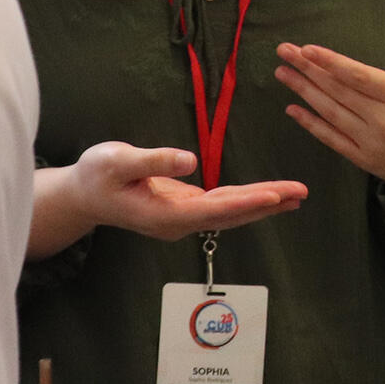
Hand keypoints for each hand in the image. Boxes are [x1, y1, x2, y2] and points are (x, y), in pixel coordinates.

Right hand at [29, 142, 306, 258]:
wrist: (83, 194)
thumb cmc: (96, 175)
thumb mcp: (117, 161)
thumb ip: (153, 161)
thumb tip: (190, 161)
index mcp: (164, 215)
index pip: (213, 209)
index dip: (245, 202)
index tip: (274, 196)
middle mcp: (179, 222)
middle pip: (231, 214)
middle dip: (267, 203)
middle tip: (301, 192)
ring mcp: (183, 217)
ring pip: (231, 211)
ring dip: (264, 202)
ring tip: (297, 194)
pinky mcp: (186, 208)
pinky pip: (224, 204)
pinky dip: (248, 198)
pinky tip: (270, 195)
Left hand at [275, 16, 384, 222]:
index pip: (360, 76)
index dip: (332, 62)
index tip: (307, 49)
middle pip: (339, 91)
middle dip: (308, 69)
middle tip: (284, 51)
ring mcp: (373, 142)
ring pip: (331, 113)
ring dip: (304, 92)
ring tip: (282, 73)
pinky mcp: (365, 160)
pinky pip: (332, 139)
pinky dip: (311, 124)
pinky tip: (293, 109)